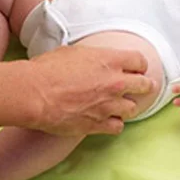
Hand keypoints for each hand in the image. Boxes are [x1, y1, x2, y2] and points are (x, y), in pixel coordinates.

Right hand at [25, 45, 156, 135]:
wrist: (35, 94)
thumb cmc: (47, 69)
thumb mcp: (73, 52)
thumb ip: (92, 57)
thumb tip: (94, 60)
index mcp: (110, 60)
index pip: (140, 61)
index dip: (139, 65)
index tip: (136, 68)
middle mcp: (115, 83)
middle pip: (144, 85)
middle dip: (143, 86)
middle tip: (140, 87)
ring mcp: (108, 106)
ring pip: (133, 109)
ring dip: (126, 106)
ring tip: (119, 105)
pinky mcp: (98, 124)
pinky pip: (118, 127)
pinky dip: (113, 124)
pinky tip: (106, 120)